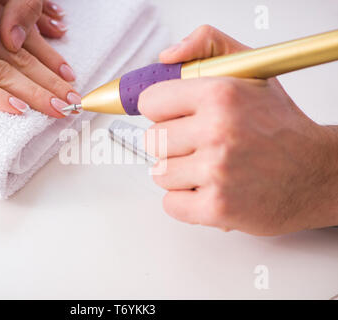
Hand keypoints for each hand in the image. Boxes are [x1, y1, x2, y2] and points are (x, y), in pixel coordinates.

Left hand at [139, 25, 337, 235]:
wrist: (315, 174)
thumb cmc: (279, 125)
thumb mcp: (250, 69)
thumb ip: (207, 45)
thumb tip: (165, 57)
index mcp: (221, 94)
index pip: (150, 103)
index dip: (162, 111)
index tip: (175, 116)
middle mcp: (217, 132)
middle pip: (152, 140)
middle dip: (171, 143)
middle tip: (198, 144)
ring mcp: (217, 172)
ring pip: (159, 173)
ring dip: (179, 173)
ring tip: (208, 167)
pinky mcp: (217, 207)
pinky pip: (170, 204)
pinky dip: (185, 201)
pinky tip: (209, 189)